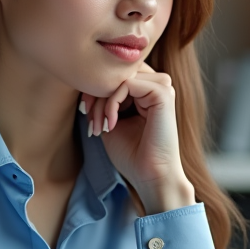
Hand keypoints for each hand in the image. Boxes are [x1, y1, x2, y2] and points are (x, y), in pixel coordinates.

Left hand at [81, 63, 195, 213]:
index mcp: (147, 90)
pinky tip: (111, 124)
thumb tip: (86, 80)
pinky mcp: (163, 93)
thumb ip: (103, 98)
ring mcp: (163, 87)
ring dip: (102, 101)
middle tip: (90, 120)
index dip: (95, 89)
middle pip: (117, 71)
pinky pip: (127, 84)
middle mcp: (157, 84)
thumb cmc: (132, 154)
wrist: (151, 176)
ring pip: (120, 77)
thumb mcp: (110, 120)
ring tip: (99, 126)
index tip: (86, 115)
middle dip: (95, 93)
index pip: (116, 73)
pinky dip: (112, 104)